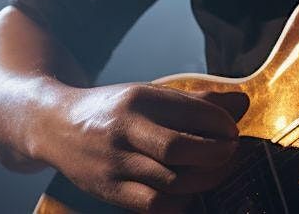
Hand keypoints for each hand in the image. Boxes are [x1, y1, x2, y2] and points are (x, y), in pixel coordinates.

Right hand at [40, 84, 248, 211]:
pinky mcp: (108, 191)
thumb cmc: (118, 110)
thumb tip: (243, 104)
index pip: (192, 113)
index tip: (232, 130)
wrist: (55, 126)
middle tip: (230, 152)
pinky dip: (180, 202)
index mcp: (139, 100)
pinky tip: (191, 192)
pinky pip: (153, 205)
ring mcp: (113, 164)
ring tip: (216, 171)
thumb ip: (198, 102)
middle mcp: (123, 131)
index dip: (222, 125)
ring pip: (170, 181)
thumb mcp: (153, 95)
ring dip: (205, 180)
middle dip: (216, 154)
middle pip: (179, 149)